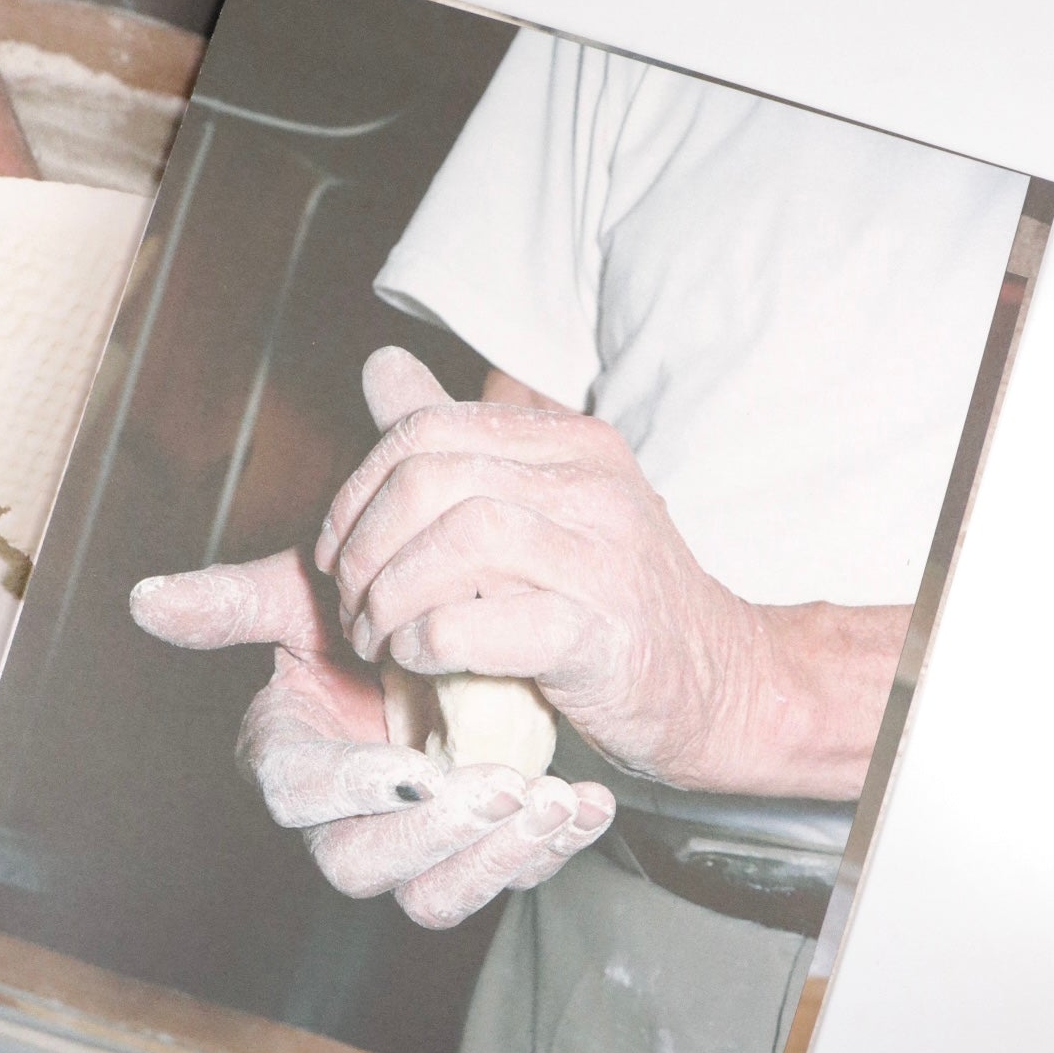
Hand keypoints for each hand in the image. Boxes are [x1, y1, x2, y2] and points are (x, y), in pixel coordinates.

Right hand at [130, 546, 614, 928]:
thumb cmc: (369, 615)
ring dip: (497, 858)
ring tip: (556, 801)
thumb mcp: (309, 596)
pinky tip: (589, 806)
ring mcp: (408, 847)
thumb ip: (235, 604)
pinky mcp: (473, 856)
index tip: (413, 766)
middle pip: (358, 867)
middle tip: (507, 786)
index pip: (294, 793)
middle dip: (435, 835)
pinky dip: (552, 851)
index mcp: (290, 758)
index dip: (348, 787)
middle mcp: (340, 819)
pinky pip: (504, 883)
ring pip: (432, 898)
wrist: (447, 634)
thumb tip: (143, 598)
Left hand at [315, 346, 763, 791]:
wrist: (715, 685)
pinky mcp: (597, 636)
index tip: (337, 553)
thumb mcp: (540, 507)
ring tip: (375, 638)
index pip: (427, 430)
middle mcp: (591, 485)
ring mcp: (601, 558)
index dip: (357, 491)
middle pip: (429, 479)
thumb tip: (381, 367)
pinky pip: (477, 624)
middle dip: (362, 547)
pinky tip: (418, 660)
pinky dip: (425, 643)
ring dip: (387, 598)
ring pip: (453, 541)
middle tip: (350, 605)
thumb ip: (457, 444)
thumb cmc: (610, 602)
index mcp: (571, 444)